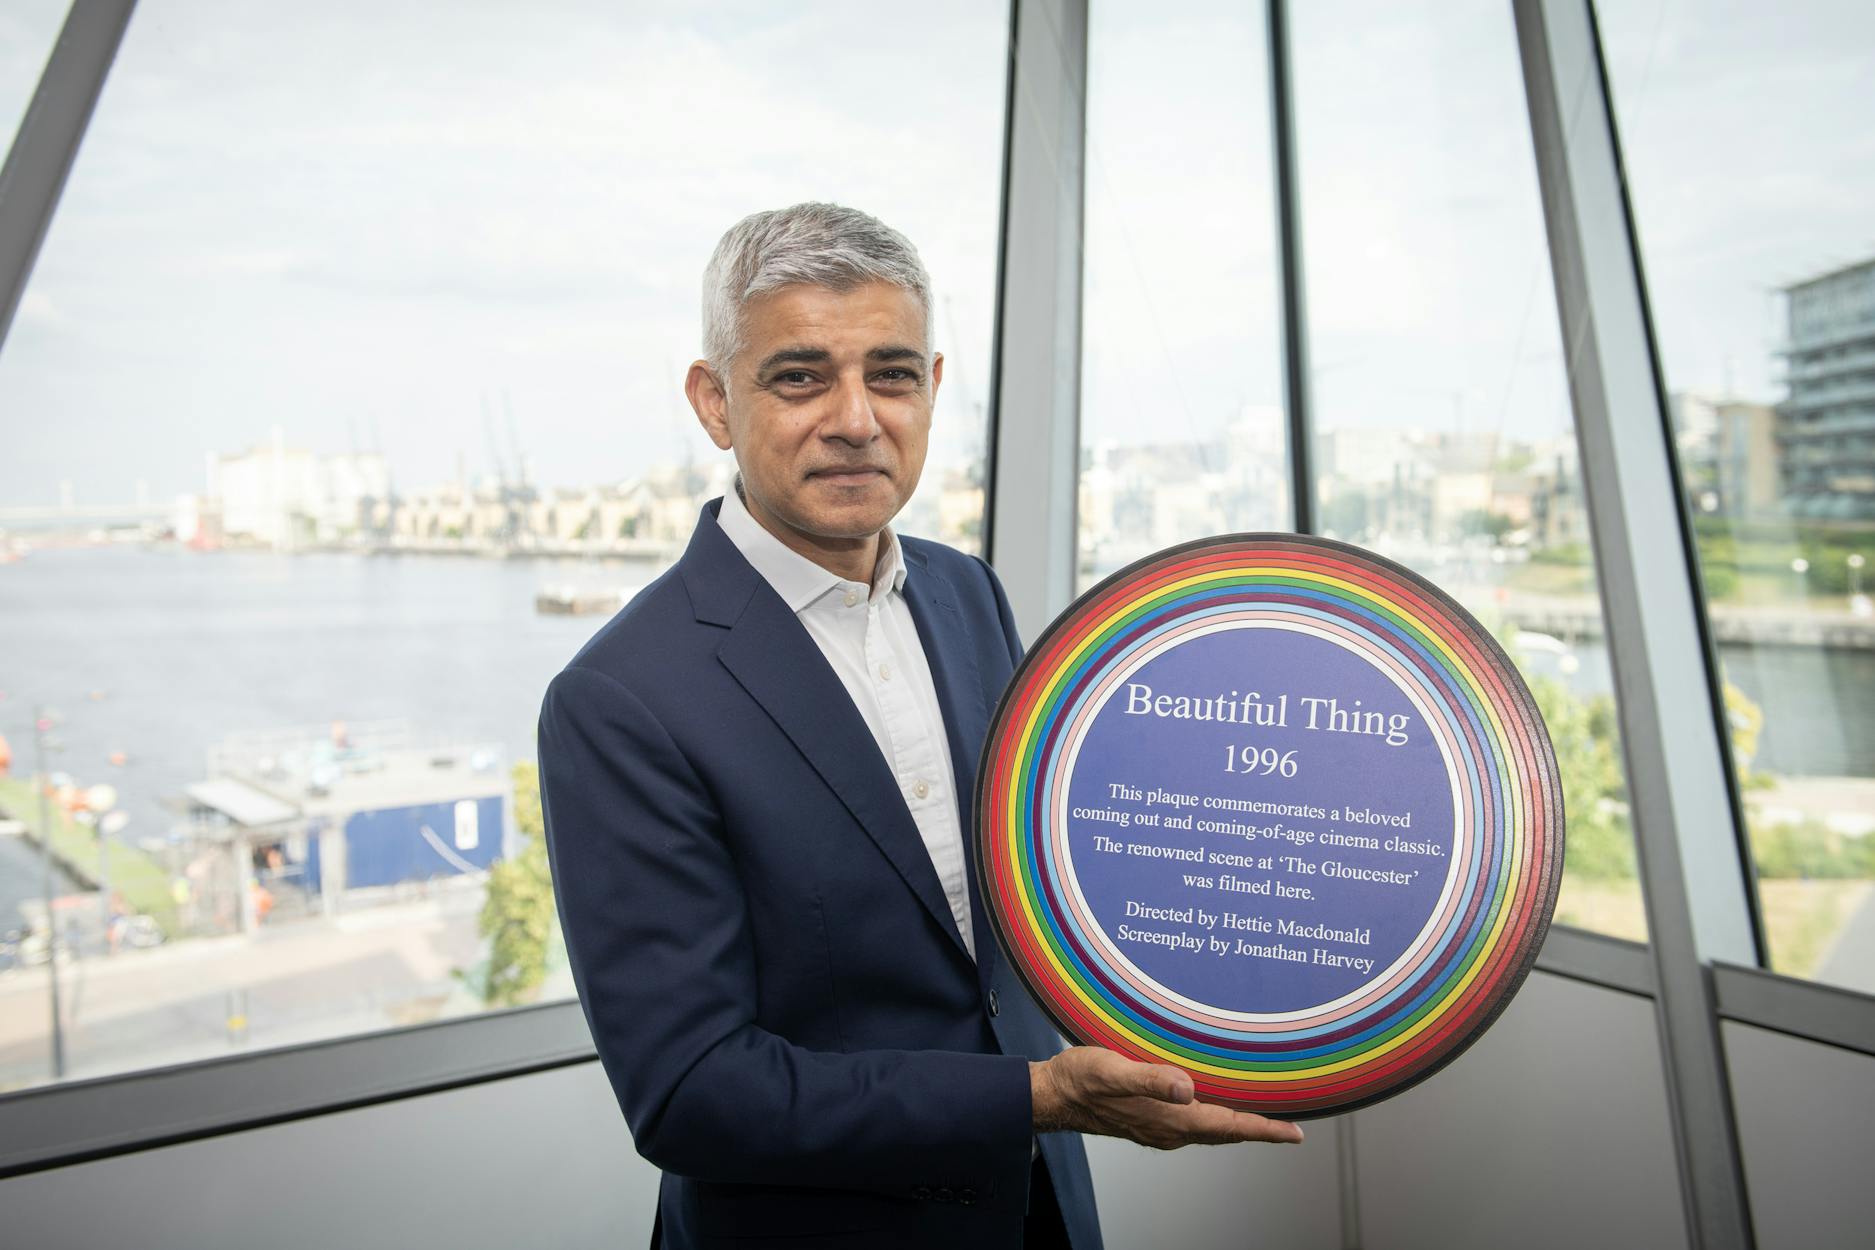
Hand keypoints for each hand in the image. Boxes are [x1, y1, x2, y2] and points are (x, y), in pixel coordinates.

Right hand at [1030, 1046, 1304, 1149]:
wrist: (1053, 1094)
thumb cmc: (1080, 1079)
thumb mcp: (1113, 1071)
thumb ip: (1150, 1079)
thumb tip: (1187, 1088)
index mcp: (1169, 1120)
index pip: (1229, 1126)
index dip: (1264, 1129)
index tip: (1295, 1133)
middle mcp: (1169, 1129)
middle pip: (1226, 1132)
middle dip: (1259, 1130)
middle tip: (1289, 1128)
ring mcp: (1159, 1128)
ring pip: (1210, 1130)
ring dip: (1237, 1125)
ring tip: (1261, 1117)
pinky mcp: (1149, 1120)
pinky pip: (1193, 1124)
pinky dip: (1214, 1118)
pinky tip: (1213, 1104)